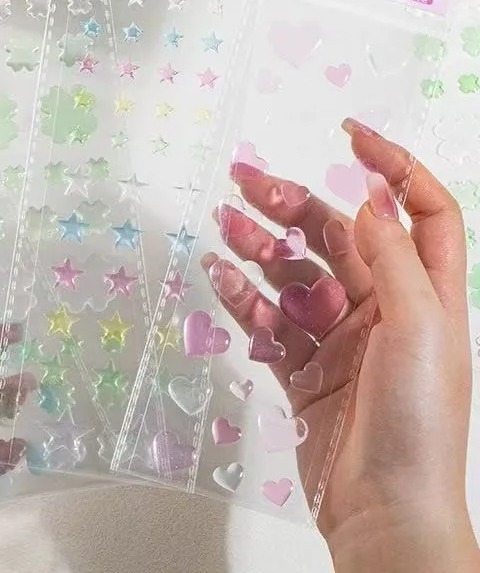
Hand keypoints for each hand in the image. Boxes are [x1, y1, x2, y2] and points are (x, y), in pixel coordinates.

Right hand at [203, 120, 477, 572]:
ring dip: (257, 247)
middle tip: (246, 182)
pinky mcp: (302, 365)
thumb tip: (372, 197)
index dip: (392, 165)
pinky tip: (221, 278)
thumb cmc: (416, 422)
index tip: (349, 136)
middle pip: (335, 234)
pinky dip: (244, 297)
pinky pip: (268, 318)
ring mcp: (338, 335)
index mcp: (423, 290)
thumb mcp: (418, 327)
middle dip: (292, 203)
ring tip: (223, 227)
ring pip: (292, 273)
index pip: (419, 209)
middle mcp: (381, 305)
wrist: (382, 508)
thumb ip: (390, 257)